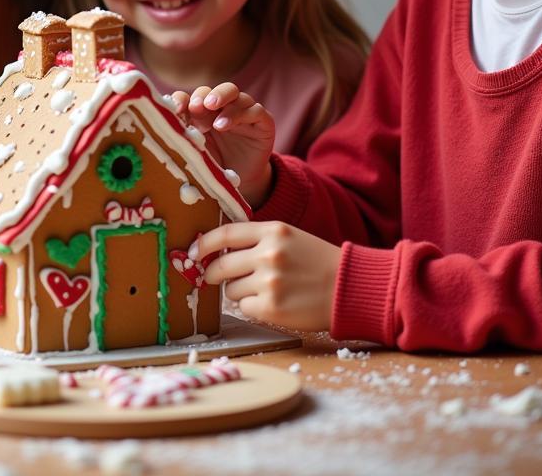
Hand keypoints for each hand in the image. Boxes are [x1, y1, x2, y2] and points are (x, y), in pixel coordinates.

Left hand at [171, 83, 274, 205]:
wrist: (245, 183)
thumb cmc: (216, 166)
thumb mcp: (197, 153)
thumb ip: (185, 139)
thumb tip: (161, 129)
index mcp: (202, 113)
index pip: (191, 98)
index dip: (182, 100)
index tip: (174, 108)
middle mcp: (223, 108)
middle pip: (213, 90)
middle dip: (203, 95)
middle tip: (196, 106)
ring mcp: (244, 112)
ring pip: (235, 94)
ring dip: (223, 101)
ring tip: (215, 122)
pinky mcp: (263, 122)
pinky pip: (256, 110)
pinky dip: (242, 114)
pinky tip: (226, 126)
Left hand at [196, 221, 340, 331]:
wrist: (348, 288)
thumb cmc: (316, 262)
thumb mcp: (288, 238)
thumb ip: (256, 240)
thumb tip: (217, 251)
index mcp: (272, 231)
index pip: (224, 234)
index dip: (203, 244)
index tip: (193, 252)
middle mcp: (268, 254)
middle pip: (220, 265)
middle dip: (213, 273)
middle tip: (215, 277)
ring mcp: (270, 282)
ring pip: (230, 290)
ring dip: (238, 292)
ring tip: (262, 290)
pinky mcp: (272, 308)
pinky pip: (244, 308)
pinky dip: (252, 308)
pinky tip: (271, 303)